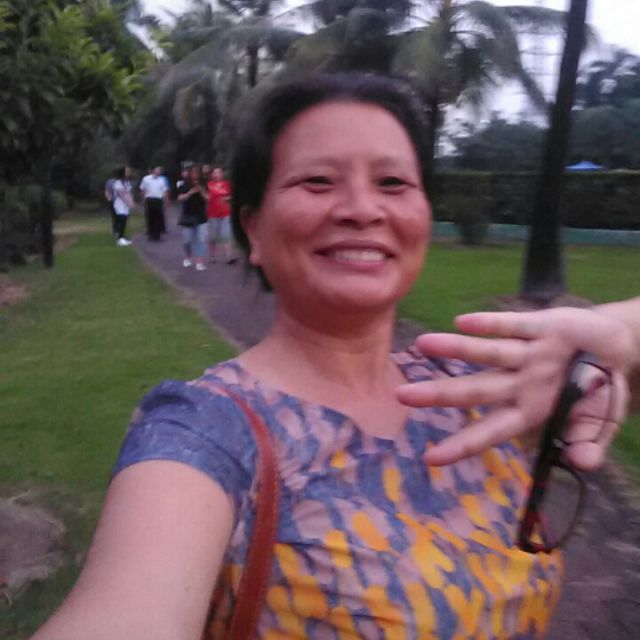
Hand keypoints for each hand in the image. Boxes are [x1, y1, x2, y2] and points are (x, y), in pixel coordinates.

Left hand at [396, 307, 632, 468]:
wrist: (621, 347)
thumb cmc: (599, 390)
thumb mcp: (599, 422)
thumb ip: (587, 441)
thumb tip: (583, 464)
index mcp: (530, 410)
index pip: (490, 431)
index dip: (462, 445)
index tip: (430, 458)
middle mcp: (522, 382)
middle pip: (475, 390)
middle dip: (440, 394)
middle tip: (402, 395)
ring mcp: (529, 354)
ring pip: (487, 353)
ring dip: (456, 348)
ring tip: (422, 344)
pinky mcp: (543, 326)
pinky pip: (513, 324)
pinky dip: (490, 323)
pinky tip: (461, 322)